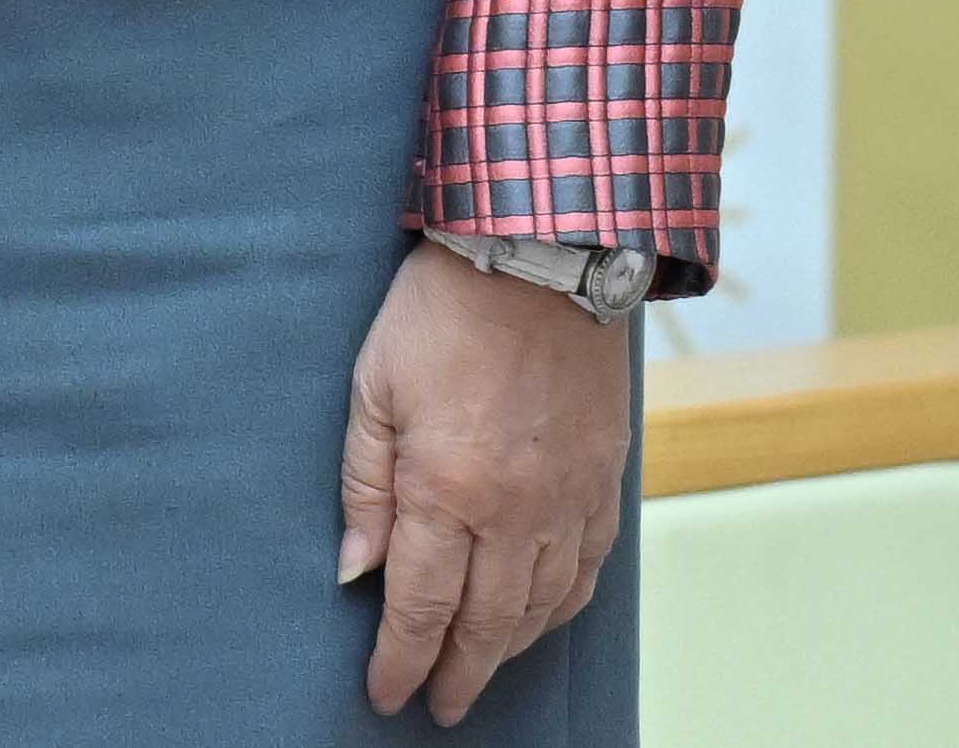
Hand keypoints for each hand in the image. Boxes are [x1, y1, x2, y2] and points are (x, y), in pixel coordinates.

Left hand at [337, 242, 634, 721]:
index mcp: (446, 490)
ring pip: (542, 608)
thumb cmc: (441, 311)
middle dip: (457, 675)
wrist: (541, 256)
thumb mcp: (373, 386)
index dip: (401, 660)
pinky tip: (541, 617)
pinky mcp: (604, 482)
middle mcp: (513, 512)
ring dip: (509, 650)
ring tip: (480, 669)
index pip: (419, 606)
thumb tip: (354, 569)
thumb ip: (364, 484)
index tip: (387, 694)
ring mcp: (567, 501)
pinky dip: (562, 607)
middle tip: (437, 706)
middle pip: (485, 625)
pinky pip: (587, 569)